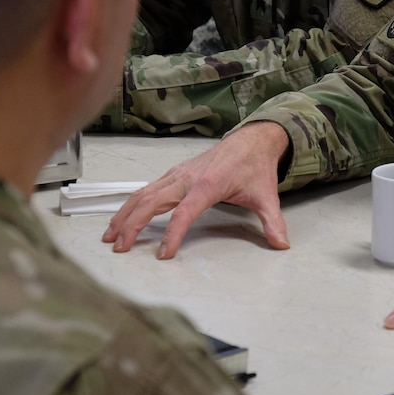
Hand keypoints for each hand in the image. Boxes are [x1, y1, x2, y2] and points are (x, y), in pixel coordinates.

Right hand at [102, 121, 291, 257]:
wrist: (253, 139)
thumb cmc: (256, 167)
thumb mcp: (267, 196)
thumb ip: (273, 222)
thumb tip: (282, 244)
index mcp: (208, 185)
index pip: (184, 213)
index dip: (173, 234)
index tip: (164, 254)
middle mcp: (187, 178)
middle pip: (152, 202)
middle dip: (133, 225)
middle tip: (120, 248)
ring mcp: (178, 174)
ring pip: (144, 194)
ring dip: (125, 214)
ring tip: (111, 236)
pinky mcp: (175, 174)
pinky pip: (147, 189)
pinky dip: (131, 203)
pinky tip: (122, 218)